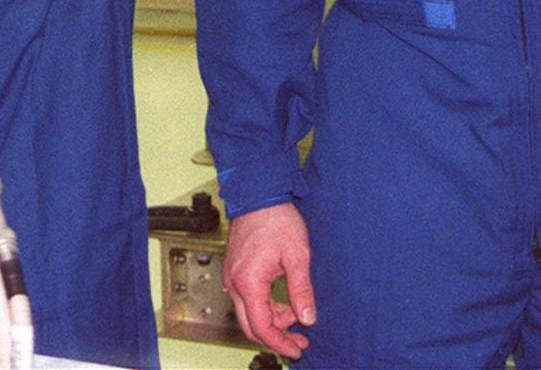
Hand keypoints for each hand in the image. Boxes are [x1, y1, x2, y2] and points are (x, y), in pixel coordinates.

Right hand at [223, 202, 314, 359]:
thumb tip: (307, 318)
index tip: (298, 348)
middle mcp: (235, 282)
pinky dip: (265, 307)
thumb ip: (302, 290)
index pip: (262, 327)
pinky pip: (247, 299)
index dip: (280, 342)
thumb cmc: (275, 218)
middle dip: (276, 336)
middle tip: (299, 339)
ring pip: (249, 314)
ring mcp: (232, 276)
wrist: (259, 194)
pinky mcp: (235, 270)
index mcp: (248, 281)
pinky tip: (283, 302)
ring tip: (295, 314)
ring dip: (271, 320)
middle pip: (251, 326)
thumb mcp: (297, 255)